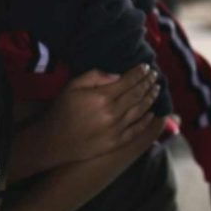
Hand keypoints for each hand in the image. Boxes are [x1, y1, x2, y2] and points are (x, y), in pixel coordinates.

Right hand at [42, 65, 160, 162]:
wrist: (55, 141)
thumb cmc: (62, 110)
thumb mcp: (73, 86)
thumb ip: (95, 76)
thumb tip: (117, 75)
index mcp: (102, 96)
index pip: (128, 81)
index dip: (140, 73)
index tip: (147, 67)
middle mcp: (113, 113)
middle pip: (138, 94)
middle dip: (148, 83)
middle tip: (155, 76)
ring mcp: (117, 129)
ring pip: (141, 111)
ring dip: (150, 98)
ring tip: (156, 90)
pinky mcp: (116, 142)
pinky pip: (137, 130)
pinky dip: (147, 121)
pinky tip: (152, 113)